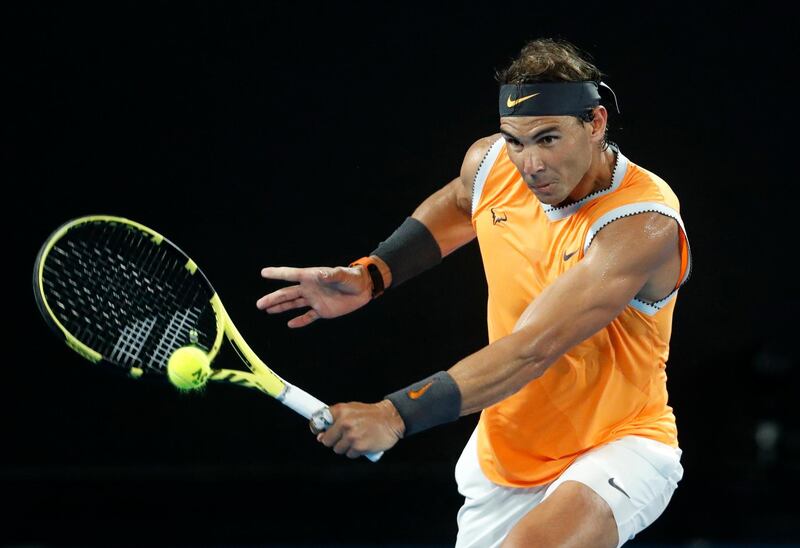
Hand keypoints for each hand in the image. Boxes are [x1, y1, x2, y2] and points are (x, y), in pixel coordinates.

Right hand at [257, 266, 371, 327]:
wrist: (363, 288)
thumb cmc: (352, 278)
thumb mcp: (343, 275)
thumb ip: (332, 275)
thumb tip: (322, 275)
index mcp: (312, 277)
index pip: (291, 275)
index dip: (277, 273)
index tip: (263, 272)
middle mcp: (309, 288)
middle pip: (287, 293)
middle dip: (272, 298)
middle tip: (259, 304)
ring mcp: (314, 299)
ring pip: (293, 304)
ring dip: (280, 307)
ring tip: (266, 310)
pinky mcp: (322, 310)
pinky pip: (308, 316)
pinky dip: (299, 321)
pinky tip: (290, 324)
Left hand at [311, 400, 404, 458]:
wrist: (391, 418)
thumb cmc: (372, 414)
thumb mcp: (353, 408)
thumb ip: (337, 418)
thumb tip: (321, 435)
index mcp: (341, 411)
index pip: (319, 422)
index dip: (318, 429)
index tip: (319, 433)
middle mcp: (344, 423)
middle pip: (327, 440)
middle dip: (333, 441)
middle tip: (344, 437)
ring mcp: (351, 436)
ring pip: (338, 449)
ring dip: (345, 447)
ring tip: (357, 438)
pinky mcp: (359, 447)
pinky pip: (349, 454)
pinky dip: (355, 452)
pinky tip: (363, 443)